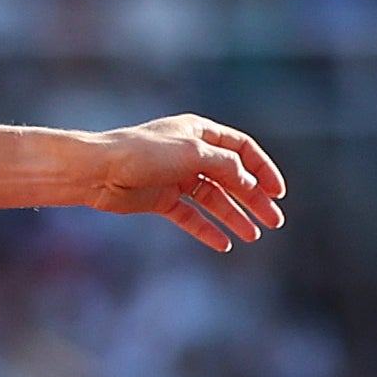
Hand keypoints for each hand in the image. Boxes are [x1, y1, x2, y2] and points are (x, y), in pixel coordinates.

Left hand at [84, 114, 285, 250]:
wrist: (97, 171)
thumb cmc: (143, 153)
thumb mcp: (193, 154)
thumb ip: (226, 166)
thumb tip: (250, 183)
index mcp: (199, 132)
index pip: (242, 149)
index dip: (262, 170)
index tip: (278, 193)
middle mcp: (190, 153)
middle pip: (232, 177)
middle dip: (254, 199)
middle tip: (274, 222)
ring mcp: (176, 178)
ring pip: (214, 199)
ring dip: (234, 216)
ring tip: (253, 236)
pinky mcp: (161, 199)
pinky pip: (191, 216)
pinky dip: (207, 229)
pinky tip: (224, 244)